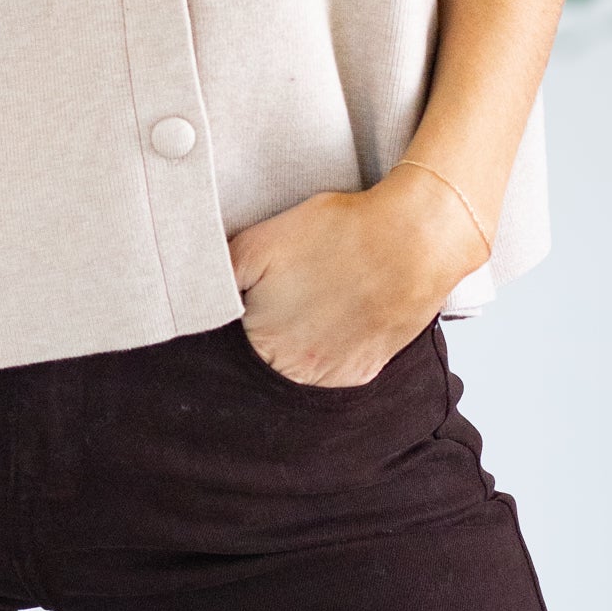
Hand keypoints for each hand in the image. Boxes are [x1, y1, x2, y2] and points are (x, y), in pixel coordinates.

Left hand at [227, 163, 488, 387]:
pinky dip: (330, 346)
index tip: (252, 290)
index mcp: (260, 341)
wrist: (412, 240)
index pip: (230, 338)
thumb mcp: (258, 242)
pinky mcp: (365, 372)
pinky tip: (338, 312)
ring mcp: (332, 376)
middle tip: (287, 289)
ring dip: (297, 341)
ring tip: (315, 298)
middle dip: (265, 327)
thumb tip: (199, 296)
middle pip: (262, 356)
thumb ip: (221, 274)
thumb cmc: (336, 234)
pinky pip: (333, 368)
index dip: (240, 309)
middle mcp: (293, 371)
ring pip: (297, 365)